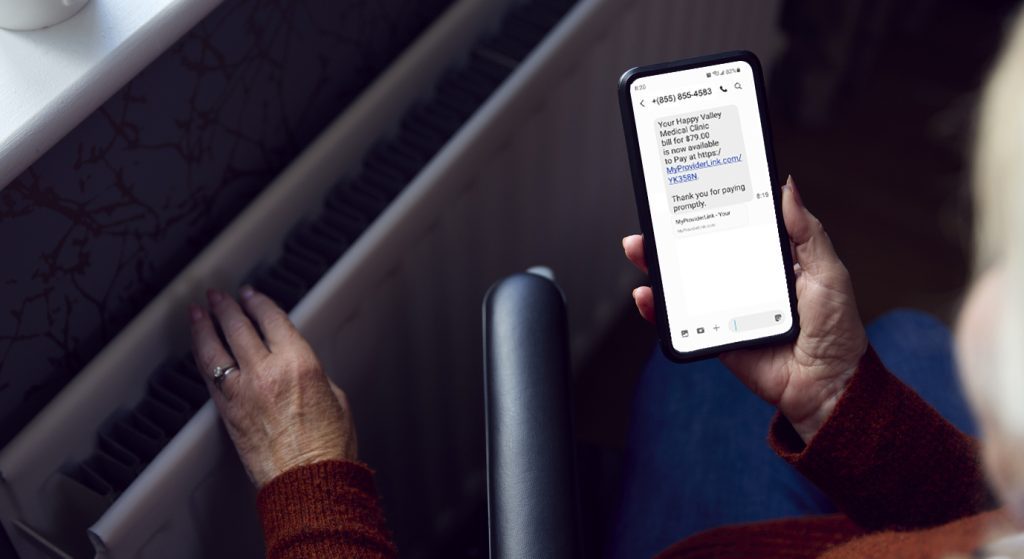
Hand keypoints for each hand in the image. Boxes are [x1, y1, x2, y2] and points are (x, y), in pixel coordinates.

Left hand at [188, 286, 356, 486]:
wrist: (308, 482)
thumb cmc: (327, 448)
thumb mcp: (335, 398)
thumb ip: (312, 375)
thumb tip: (298, 368)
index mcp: (300, 363)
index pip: (273, 319)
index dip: (259, 302)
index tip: (252, 295)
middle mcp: (268, 372)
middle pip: (240, 326)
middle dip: (227, 306)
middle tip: (219, 296)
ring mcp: (242, 391)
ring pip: (215, 347)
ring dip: (204, 325)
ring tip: (198, 311)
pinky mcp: (227, 412)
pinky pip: (209, 375)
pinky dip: (202, 356)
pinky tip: (199, 347)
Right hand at [623, 176, 866, 442]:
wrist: (828, 384)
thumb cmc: (836, 330)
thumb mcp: (827, 271)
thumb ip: (807, 232)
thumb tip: (789, 189)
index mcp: (770, 261)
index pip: (734, 228)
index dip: (711, 210)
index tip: (689, 193)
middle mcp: (745, 281)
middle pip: (700, 251)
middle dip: (671, 234)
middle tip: (654, 220)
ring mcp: (726, 308)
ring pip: (684, 282)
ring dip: (657, 266)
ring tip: (641, 251)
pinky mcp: (715, 335)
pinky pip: (680, 321)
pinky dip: (658, 310)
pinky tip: (648, 296)